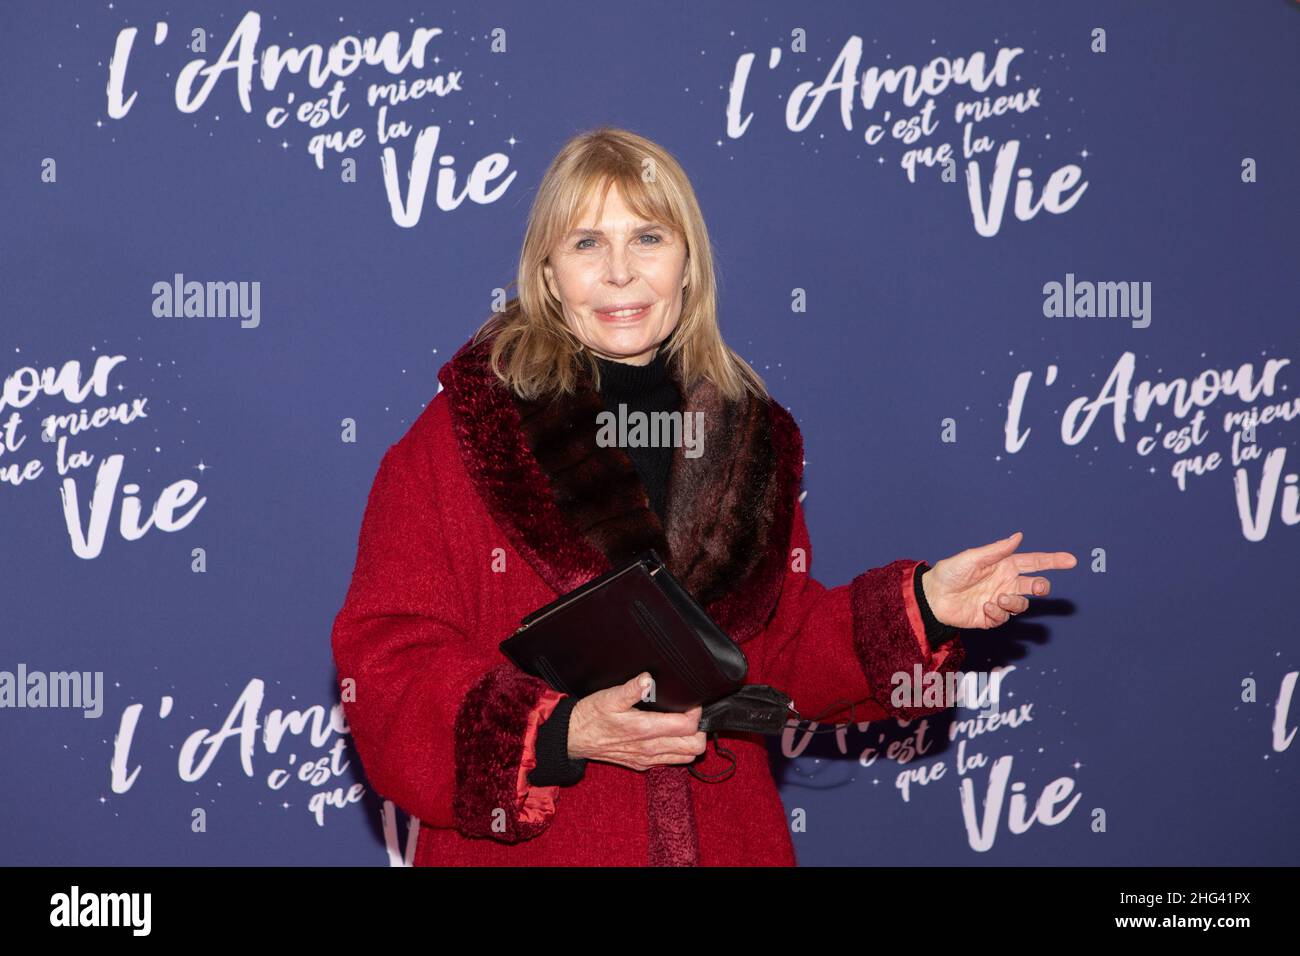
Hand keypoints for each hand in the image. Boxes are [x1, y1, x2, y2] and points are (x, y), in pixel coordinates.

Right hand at [567, 672, 707, 771]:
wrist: (573, 738)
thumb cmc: (591, 716)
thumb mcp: (610, 697)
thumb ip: (632, 688)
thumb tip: (648, 679)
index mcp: (645, 730)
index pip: (688, 727)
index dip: (695, 712)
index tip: (690, 700)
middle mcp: (650, 749)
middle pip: (695, 747)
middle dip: (699, 730)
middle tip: (691, 714)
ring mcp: (647, 759)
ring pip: (686, 758)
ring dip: (690, 742)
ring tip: (682, 724)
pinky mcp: (641, 764)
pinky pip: (670, 762)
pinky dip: (677, 750)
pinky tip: (668, 736)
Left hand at [921, 531, 1076, 629]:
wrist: (931, 596)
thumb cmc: (950, 572)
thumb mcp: (972, 558)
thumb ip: (996, 551)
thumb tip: (1018, 536)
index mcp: (1003, 566)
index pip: (1033, 562)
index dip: (1053, 561)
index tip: (1071, 560)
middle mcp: (1005, 583)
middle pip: (1034, 586)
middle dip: (1041, 587)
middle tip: (1038, 587)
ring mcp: (999, 601)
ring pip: (1021, 605)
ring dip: (1014, 602)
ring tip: (998, 598)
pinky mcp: (990, 617)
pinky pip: (1003, 618)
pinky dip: (997, 613)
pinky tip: (984, 607)